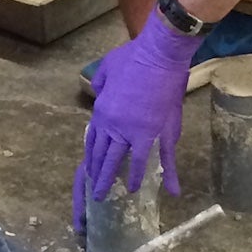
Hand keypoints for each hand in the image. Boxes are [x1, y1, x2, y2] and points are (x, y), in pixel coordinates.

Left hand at [72, 10, 199, 225]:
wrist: (158, 56)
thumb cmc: (132, 58)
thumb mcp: (106, 69)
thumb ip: (100, 84)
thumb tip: (98, 92)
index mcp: (103, 113)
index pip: (94, 141)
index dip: (92, 157)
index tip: (90, 170)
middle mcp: (115, 127)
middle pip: (104, 156)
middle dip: (99, 176)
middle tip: (97, 194)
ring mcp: (137, 132)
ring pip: (124, 162)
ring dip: (120, 180)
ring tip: (115, 195)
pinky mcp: (159, 132)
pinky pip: (159, 159)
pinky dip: (161, 175)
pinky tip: (160, 190)